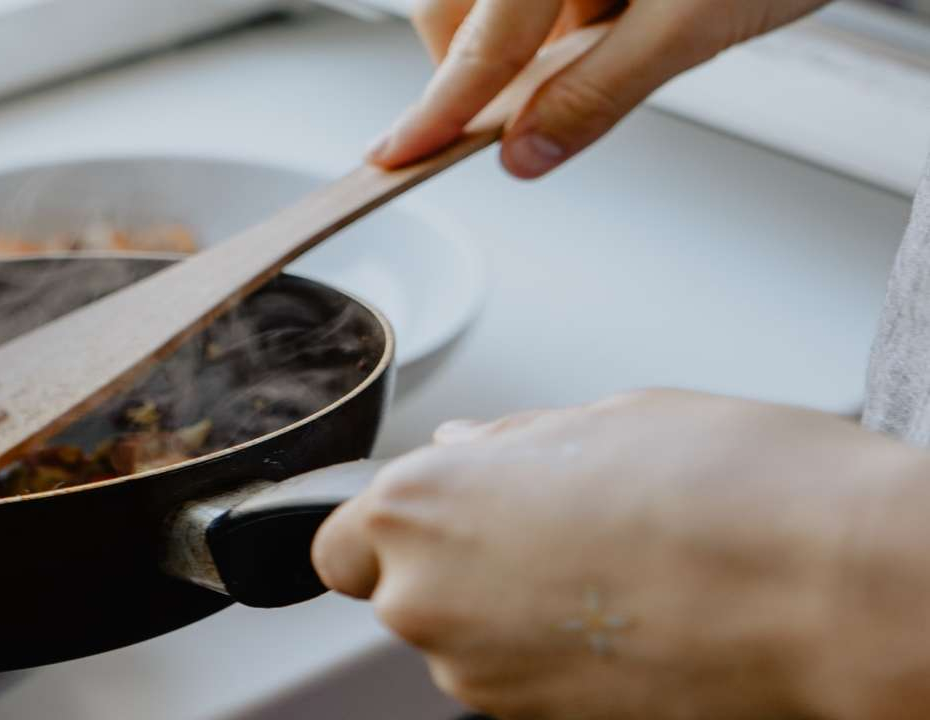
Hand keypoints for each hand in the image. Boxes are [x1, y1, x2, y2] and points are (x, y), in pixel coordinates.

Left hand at [313, 389, 929, 718]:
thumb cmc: (733, 488)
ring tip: (613, 567)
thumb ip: (509, 445)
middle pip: (402, 594)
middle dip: (456, 564)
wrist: (832, 591)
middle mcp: (429, 603)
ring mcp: (484, 679)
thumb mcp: (607, 419)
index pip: (336, 545)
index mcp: (421, 507)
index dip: (388, 529)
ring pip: (465, 641)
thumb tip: (466, 449)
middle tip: (552, 526)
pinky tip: (632, 614)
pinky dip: (556, 655)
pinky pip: (520, 680)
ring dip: (511, 610)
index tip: (443, 513)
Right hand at [371, 0, 829, 176]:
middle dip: (480, 66)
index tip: (395, 156)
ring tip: (620, 27)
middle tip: (533, 104)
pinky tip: (622, 8)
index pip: (481, 40)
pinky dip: (565, 14)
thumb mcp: (695, 20)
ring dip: (530, 39)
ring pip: (494, 0)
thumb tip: (527, 152)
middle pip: (456, 9)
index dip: (438, 108)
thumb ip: (601, 91)